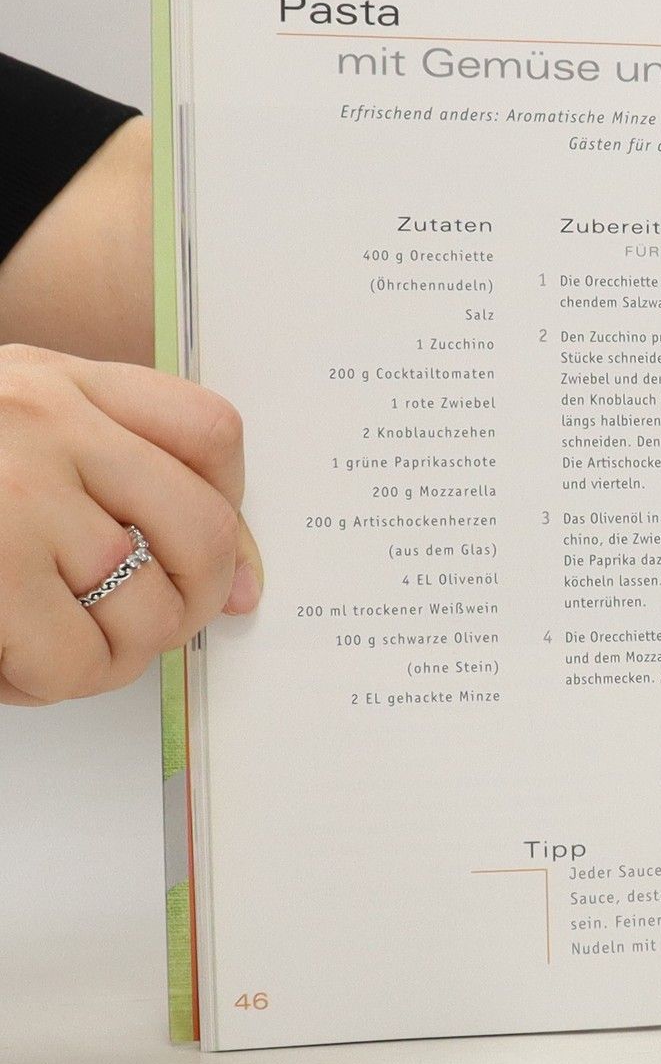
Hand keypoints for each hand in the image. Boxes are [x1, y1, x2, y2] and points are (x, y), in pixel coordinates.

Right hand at [0, 346, 261, 704]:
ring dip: (119, 657)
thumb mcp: (4, 423)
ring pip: (146, 607)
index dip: (234, 512)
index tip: (225, 567)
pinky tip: (14, 668)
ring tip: (64, 654)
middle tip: (144, 632)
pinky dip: (57, 683)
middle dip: (189, 606)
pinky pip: (74, 657)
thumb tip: (233, 579)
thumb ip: (105, 465)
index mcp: (55, 380)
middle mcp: (43, 420)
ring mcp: (12, 494)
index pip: (208, 431)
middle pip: (201, 532)